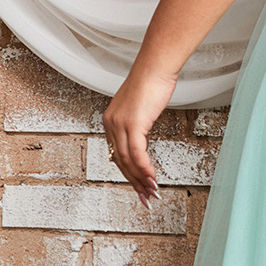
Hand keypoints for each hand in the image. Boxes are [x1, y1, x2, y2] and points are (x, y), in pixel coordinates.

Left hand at [101, 65, 177, 205]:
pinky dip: (145, 169)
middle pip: (121, 162)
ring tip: (153, 192)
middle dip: (135, 183)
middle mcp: (111, 124)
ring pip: (128, 161)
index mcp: (110, 122)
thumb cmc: (152, 83)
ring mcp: (120, 124)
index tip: (140, 187)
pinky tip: (153, 178)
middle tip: (146, 198)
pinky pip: (137, 153)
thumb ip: (137, 123)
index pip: (118, 155)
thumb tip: (142, 137)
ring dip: (142, 180)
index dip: (129, 174)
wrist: (155, 68)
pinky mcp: (133, 124)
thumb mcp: (141, 107)